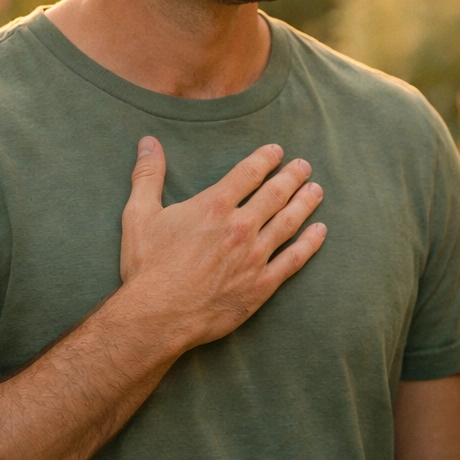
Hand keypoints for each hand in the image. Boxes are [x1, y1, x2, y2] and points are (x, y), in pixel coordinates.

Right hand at [120, 137, 325, 349]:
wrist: (157, 317)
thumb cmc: (147, 267)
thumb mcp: (139, 214)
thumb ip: (147, 175)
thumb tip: (147, 142)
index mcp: (214, 206)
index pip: (249, 172)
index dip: (266, 158)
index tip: (277, 151)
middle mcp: (240, 226)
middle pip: (276, 193)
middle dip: (293, 176)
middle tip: (304, 166)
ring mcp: (255, 256)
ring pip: (289, 222)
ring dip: (305, 202)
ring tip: (316, 190)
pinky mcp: (262, 285)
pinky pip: (294, 260)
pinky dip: (310, 243)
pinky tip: (320, 231)